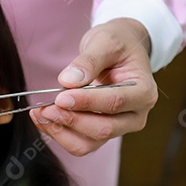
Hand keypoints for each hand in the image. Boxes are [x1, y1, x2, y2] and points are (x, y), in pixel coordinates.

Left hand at [31, 18, 158, 155]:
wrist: (119, 50)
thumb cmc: (118, 43)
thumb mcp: (106, 41)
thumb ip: (89, 61)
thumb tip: (68, 81)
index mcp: (144, 92)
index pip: (115, 102)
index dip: (86, 102)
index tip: (61, 96)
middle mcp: (135, 115)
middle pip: (103, 129)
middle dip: (71, 120)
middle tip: (47, 107)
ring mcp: (119, 127)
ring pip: (89, 143)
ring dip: (61, 131)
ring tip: (41, 112)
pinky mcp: (101, 132)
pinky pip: (79, 143)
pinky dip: (59, 133)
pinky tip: (43, 118)